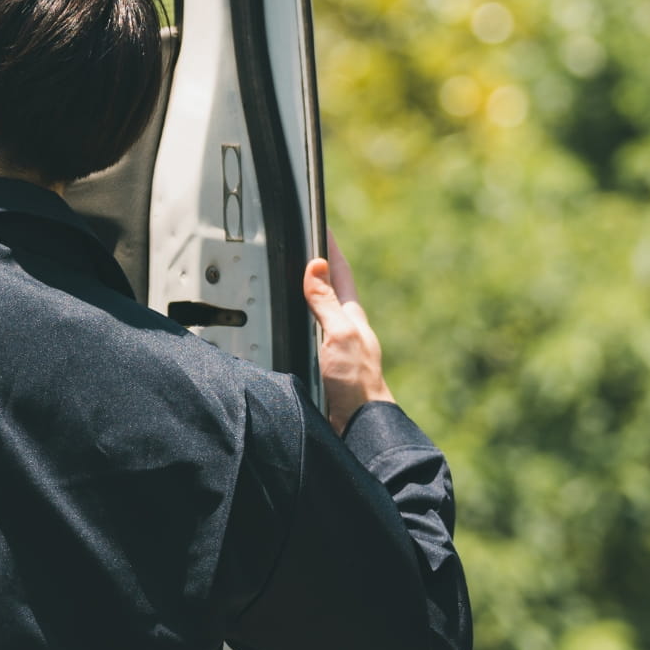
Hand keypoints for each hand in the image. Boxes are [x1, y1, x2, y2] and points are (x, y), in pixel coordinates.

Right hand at [303, 234, 395, 434]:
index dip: (330, 245)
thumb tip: (317, 266)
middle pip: (329, 287)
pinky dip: (299, 322)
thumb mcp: (339, 335)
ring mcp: (335, 346)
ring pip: (317, 311)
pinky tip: (291, 327)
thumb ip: (326, 303)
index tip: (321, 222)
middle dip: (318, 265)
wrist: (358, 427)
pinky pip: (309, 334)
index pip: (340, 270)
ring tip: (295, 276)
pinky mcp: (325, 366)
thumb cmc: (357, 383)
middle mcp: (343, 327)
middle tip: (305, 243)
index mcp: (350, 314)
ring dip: (308, 293)